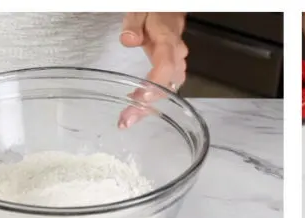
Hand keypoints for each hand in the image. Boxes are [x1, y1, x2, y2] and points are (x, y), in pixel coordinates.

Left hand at [118, 12, 187, 127]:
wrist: (169, 10)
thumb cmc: (156, 11)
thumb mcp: (140, 11)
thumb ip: (134, 24)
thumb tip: (129, 40)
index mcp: (168, 41)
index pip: (165, 66)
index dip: (155, 84)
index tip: (140, 98)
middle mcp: (176, 56)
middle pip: (167, 86)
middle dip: (147, 106)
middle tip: (126, 120)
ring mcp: (177, 64)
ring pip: (168, 91)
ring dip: (150, 107)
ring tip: (129, 119)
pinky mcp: (173, 69)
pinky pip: (167, 88)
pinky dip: (153, 101)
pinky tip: (138, 110)